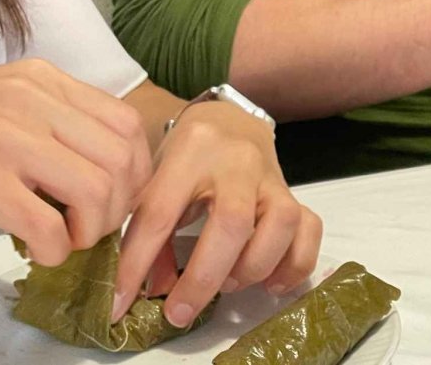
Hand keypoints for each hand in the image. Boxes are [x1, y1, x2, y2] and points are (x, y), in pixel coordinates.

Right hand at [0, 59, 152, 266]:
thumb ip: (43, 122)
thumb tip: (90, 173)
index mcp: (37, 79)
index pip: (126, 123)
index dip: (134, 174)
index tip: (113, 201)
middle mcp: (29, 99)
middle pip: (122, 159)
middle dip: (120, 208)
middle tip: (88, 229)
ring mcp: (4, 138)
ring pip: (98, 191)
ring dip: (91, 230)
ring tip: (63, 239)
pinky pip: (49, 226)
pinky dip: (55, 250)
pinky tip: (34, 250)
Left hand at [112, 101, 321, 327]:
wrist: (230, 120)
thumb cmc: (186, 155)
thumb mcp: (156, 177)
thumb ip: (149, 229)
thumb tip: (151, 290)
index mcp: (190, 150)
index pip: (160, 212)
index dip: (137, 263)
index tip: (120, 303)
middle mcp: (237, 160)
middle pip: (232, 223)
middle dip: (203, 279)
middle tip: (179, 312)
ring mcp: (271, 177)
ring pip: (281, 225)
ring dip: (252, 268)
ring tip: (227, 284)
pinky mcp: (294, 193)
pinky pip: (310, 231)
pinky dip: (294, 265)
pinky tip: (270, 282)